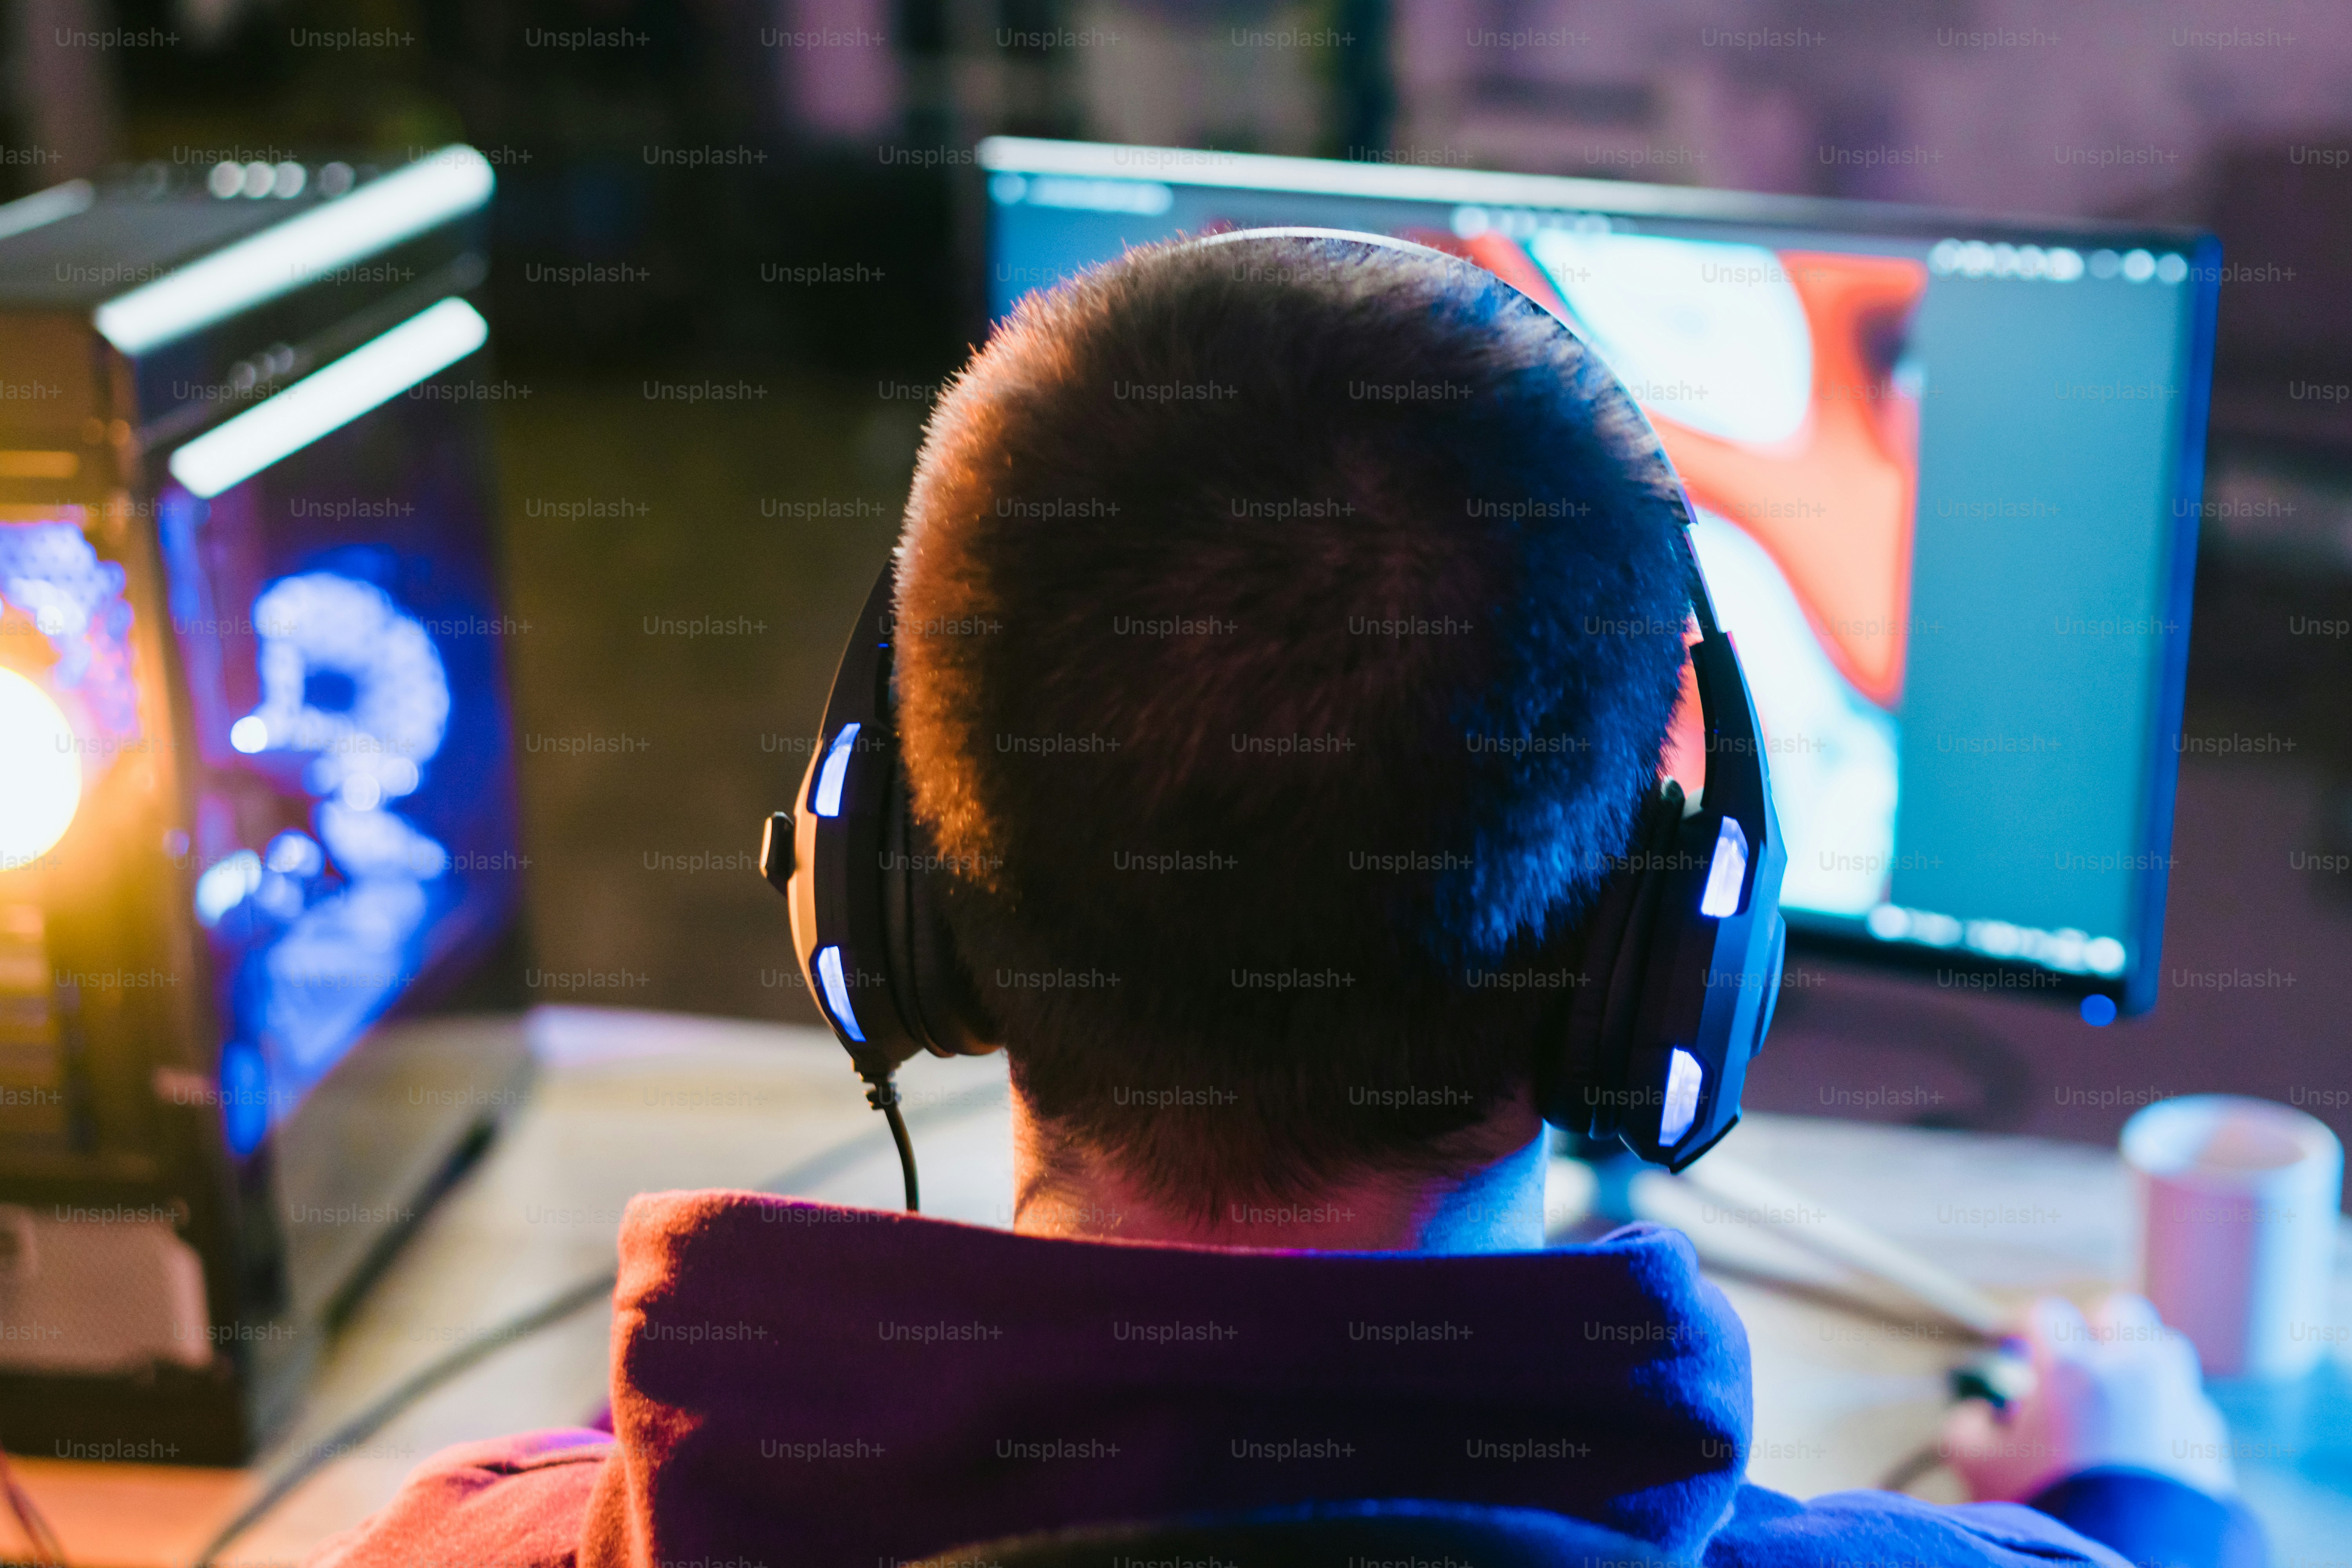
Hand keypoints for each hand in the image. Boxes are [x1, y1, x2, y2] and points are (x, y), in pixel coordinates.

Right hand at [1941, 1293, 2236, 1502]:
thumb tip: (1980, 1417)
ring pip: (2164, 1349)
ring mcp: (2175, 1400)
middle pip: (2120, 1314)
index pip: (2046, 1314)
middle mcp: (2129, 1371)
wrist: (2128, 1554)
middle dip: (2096, 1327)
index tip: (2018, 1343)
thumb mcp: (1979, 1468)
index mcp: (2071, 1368)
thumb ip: (1967, 1430)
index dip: (2026, 1325)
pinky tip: (2146, 1442)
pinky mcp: (2207, 1438)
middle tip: (2078, 1356)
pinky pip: (2187, 1404)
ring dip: (2140, 1361)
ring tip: (2120, 1394)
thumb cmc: (2051, 1508)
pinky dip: (2166, 1411)